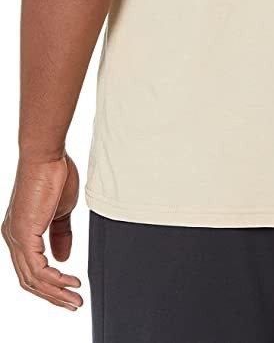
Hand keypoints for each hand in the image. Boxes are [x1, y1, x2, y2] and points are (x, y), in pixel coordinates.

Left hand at [2, 154, 82, 309]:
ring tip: (75, 299)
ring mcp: (15, 237)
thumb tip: (63, 259)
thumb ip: (61, 235)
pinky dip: (55, 280)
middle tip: (73, 304)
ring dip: (56, 292)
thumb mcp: (61, 211)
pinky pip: (38, 268)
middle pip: (29, 280)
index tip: (69, 291)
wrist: (47, 155)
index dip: (49, 285)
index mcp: (19, 232)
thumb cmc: (53, 174)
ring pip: (32, 279)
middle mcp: (12, 237)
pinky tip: (69, 282)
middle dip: (53, 296)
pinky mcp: (23, 234)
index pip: (30, 269)